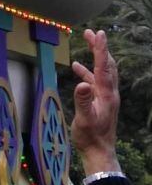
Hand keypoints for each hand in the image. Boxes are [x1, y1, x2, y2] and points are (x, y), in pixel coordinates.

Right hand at [70, 28, 120, 174]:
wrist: (99, 151)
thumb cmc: (90, 136)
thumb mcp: (84, 118)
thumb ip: (83, 100)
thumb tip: (82, 83)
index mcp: (106, 94)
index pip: (103, 67)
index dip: (100, 49)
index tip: (98, 33)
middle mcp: (109, 92)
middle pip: (107, 65)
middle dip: (100, 48)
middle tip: (91, 32)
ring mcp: (106, 96)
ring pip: (103, 71)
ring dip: (96, 56)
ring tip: (87, 42)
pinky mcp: (101, 101)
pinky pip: (95, 80)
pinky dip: (87, 71)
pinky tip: (76, 68)